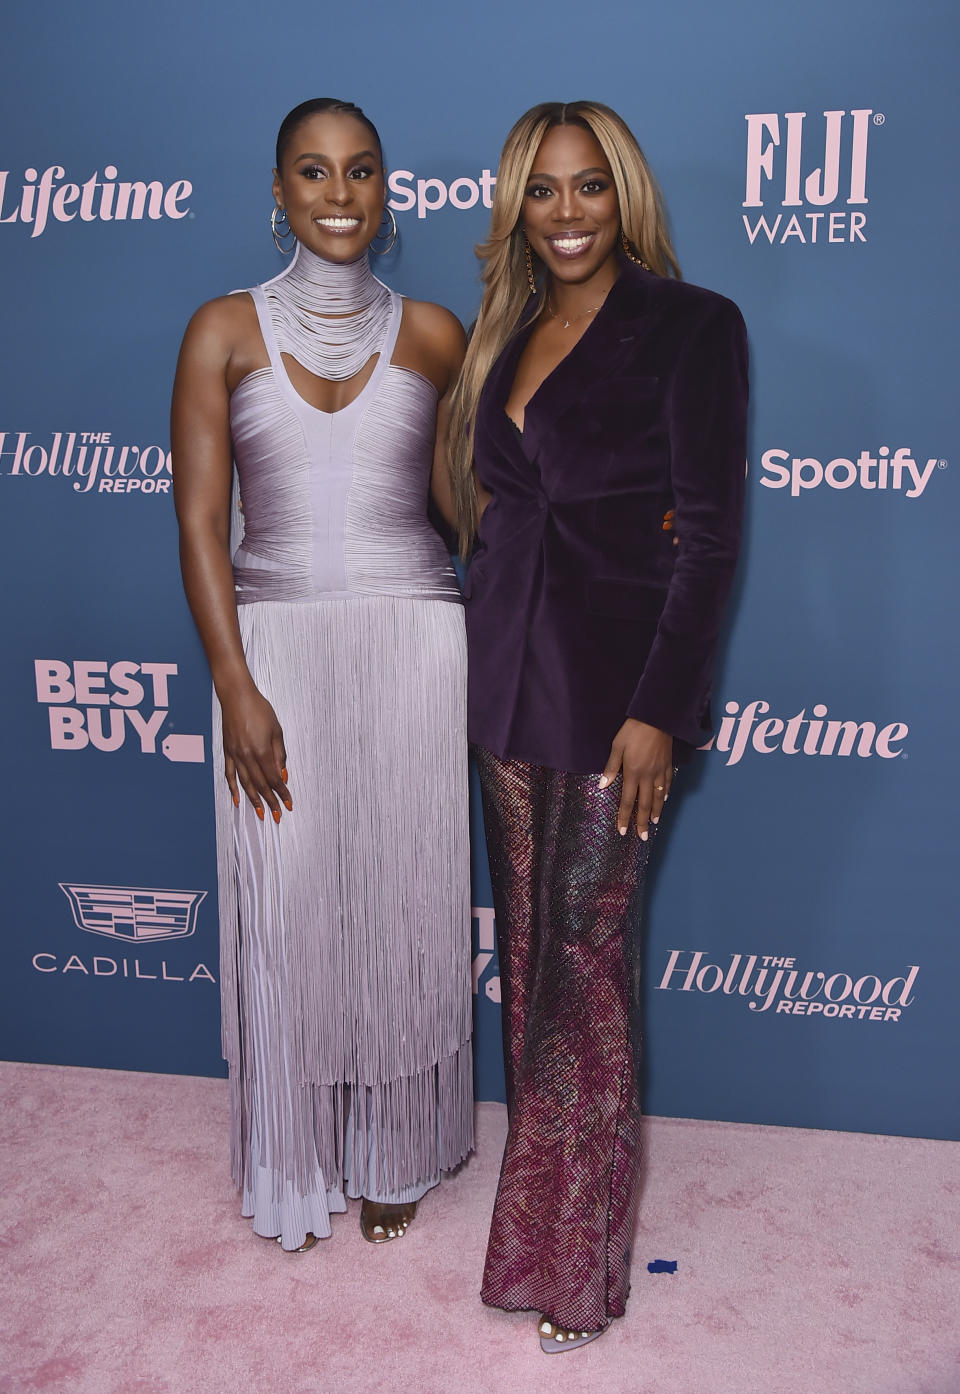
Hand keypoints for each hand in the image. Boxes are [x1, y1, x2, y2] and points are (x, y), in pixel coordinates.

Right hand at [220, 685, 291, 822]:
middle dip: (270, 802)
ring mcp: (235, 755)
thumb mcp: (277, 731)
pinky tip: (238, 800)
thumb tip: (282, 775)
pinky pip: (230, 775)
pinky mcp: (227, 752)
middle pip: (261, 785)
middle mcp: (247, 756)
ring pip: (245, 784)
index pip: (274, 779)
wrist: (236, 696)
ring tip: (261, 813)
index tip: (288, 804)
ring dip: (254, 800)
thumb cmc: (259, 709)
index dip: (282, 793)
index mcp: (262, 751)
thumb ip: (280, 755)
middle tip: (277, 816)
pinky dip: (233, 789)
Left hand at [599, 719, 672, 839]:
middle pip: (645, 804)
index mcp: (633, 773)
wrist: (657, 717)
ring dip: (656, 811)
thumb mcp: (617, 747)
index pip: (628, 801)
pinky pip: (667, 783)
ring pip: (659, 796)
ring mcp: (660, 771)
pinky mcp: (668, 764)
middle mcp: (648, 776)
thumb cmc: (633, 731)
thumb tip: (603, 786)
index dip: (625, 817)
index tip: (623, 831)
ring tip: (654, 823)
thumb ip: (611, 768)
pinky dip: (666, 793)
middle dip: (642, 822)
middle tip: (642, 836)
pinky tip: (665, 799)